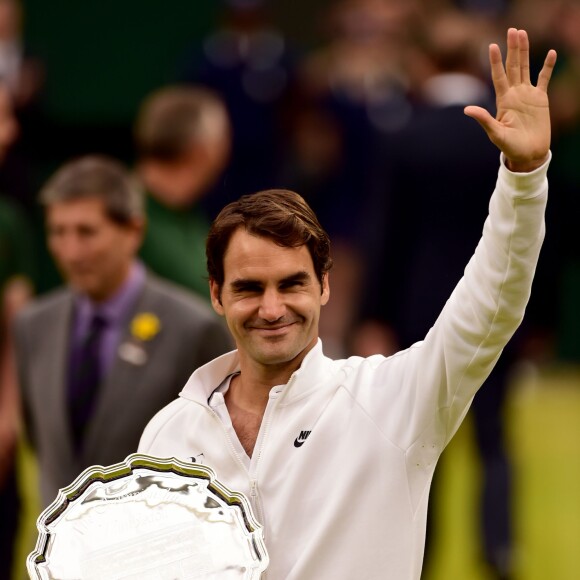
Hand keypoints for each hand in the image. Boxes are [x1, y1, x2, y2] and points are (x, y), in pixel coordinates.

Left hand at [464, 28, 556, 171]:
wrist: (528, 154)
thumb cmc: (510, 147)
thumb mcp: (495, 133)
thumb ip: (483, 119)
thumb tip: (467, 109)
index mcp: (503, 101)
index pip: (498, 76)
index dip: (495, 61)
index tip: (491, 46)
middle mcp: (514, 94)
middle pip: (512, 67)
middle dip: (512, 49)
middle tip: (512, 30)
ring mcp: (528, 95)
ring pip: (526, 68)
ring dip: (524, 51)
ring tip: (523, 34)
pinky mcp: (541, 99)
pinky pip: (544, 79)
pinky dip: (547, 66)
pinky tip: (550, 53)